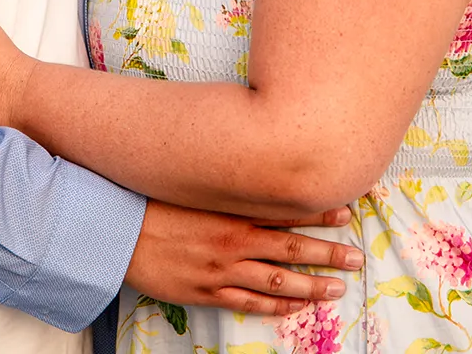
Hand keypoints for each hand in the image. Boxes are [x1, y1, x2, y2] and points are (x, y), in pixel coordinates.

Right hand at [127, 201, 362, 317]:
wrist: (115, 232)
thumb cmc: (152, 202)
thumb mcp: (192, 183)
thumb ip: (223, 180)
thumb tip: (251, 165)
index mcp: (230, 209)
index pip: (285, 210)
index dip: (318, 212)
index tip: (346, 211)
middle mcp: (233, 240)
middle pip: (291, 249)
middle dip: (328, 254)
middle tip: (356, 258)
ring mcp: (222, 270)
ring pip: (277, 281)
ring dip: (311, 286)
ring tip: (337, 288)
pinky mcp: (207, 291)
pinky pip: (250, 302)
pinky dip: (276, 305)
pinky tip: (296, 307)